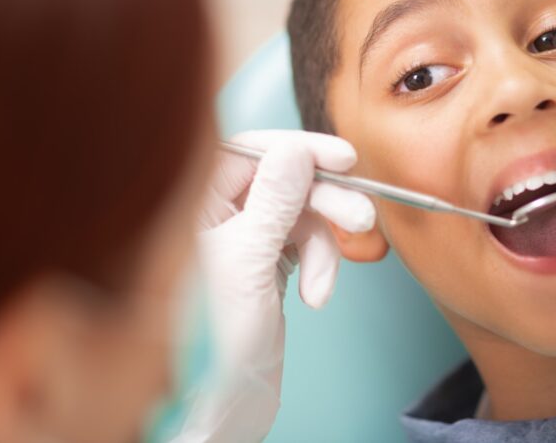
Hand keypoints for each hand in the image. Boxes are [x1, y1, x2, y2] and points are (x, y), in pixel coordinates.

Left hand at [177, 130, 374, 441]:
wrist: (219, 406)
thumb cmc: (212, 340)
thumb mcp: (247, 261)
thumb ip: (274, 200)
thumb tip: (296, 149)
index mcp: (192, 205)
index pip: (249, 151)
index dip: (298, 149)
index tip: (343, 158)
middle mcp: (215, 215)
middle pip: (283, 180)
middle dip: (324, 202)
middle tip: (362, 216)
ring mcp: (242, 240)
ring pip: (300, 214)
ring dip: (323, 245)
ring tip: (325, 284)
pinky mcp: (265, 265)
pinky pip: (303, 244)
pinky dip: (317, 266)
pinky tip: (316, 296)